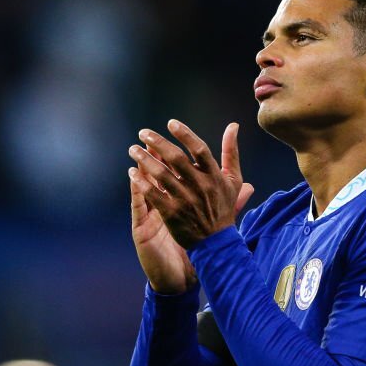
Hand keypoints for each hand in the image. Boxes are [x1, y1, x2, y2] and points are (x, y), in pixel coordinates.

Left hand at [128, 120, 253, 255]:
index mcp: (214, 176)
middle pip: (175, 158)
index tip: (170, 123)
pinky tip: (132, 172)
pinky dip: (141, 182)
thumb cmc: (223, 206)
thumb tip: (233, 126)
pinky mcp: (172, 213)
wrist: (216, 242)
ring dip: (144, 159)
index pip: (199, 149)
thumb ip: (231, 152)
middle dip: (157, 143)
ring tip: (133, 149)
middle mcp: (200, 186)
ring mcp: (185, 200)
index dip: (185, 134)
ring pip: (161, 174)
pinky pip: (152, 194)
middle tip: (143, 132)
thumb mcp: (233, 179)